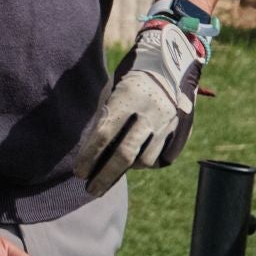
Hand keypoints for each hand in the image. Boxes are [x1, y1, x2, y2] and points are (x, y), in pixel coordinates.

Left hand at [75, 19, 204, 195]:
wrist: (168, 66)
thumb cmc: (129, 79)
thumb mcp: (112, 90)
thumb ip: (104, 117)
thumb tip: (90, 150)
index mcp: (126, 97)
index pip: (104, 134)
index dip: (90, 155)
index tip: (78, 172)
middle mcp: (148, 112)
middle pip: (124, 154)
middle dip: (105, 175)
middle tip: (90, 189)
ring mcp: (165, 123)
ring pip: (143, 160)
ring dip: (125, 171)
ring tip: (109, 175)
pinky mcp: (176, 130)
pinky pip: (159, 157)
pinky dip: (143, 164)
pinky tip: (130, 166)